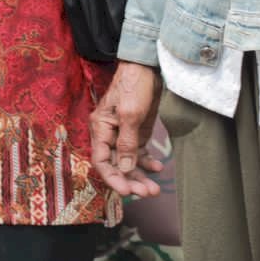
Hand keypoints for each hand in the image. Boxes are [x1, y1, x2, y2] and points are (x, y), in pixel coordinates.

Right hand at [90, 61, 164, 196]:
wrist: (147, 68)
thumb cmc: (134, 86)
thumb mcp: (131, 114)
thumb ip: (127, 142)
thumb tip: (123, 168)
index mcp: (101, 128)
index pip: (101, 160)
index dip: (112, 178)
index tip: (127, 192)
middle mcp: (109, 134)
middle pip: (116, 165)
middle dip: (131, 180)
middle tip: (149, 192)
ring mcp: (123, 133)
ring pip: (128, 162)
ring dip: (140, 175)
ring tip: (155, 188)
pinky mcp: (136, 132)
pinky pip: (138, 153)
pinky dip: (147, 162)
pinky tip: (158, 167)